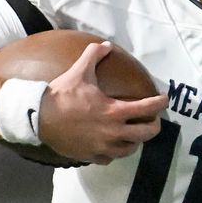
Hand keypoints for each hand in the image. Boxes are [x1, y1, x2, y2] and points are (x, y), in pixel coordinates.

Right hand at [39, 42, 167, 164]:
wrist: (38, 118)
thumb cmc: (62, 95)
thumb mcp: (79, 72)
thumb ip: (94, 56)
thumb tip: (106, 44)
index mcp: (114, 111)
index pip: (147, 108)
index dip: (160, 103)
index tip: (164, 99)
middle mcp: (113, 132)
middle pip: (145, 134)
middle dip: (154, 126)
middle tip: (153, 120)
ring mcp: (102, 147)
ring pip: (129, 149)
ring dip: (135, 141)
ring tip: (134, 134)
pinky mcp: (90, 156)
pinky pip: (110, 159)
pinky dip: (114, 153)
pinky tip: (112, 146)